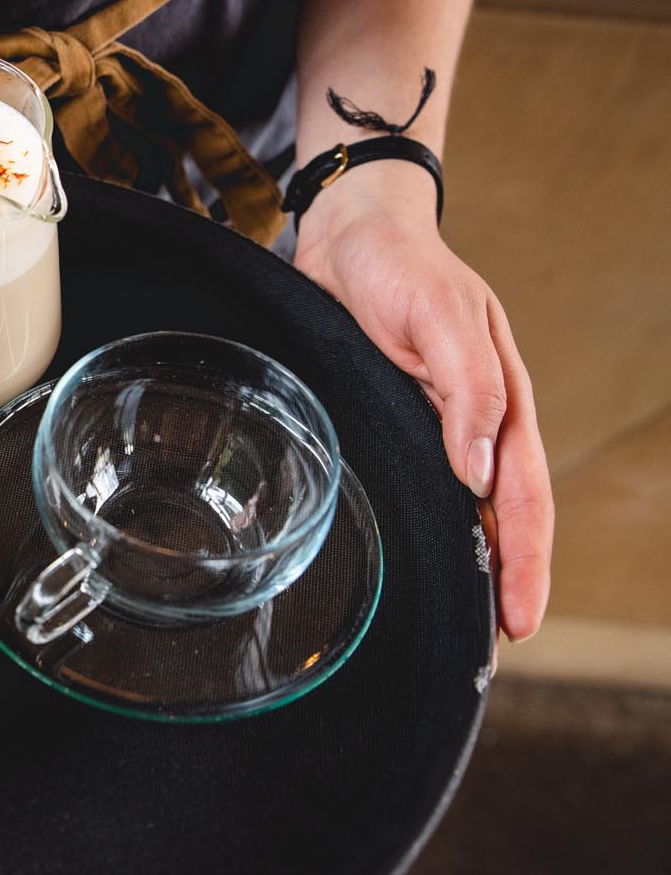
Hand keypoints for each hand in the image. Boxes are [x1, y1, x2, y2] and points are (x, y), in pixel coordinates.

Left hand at [294, 161, 552, 640]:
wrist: (350, 229)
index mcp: (500, 398)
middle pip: (505, 514)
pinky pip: (425, 482)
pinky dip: (434, 524)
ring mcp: (439, 420)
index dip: (524, 561)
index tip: (519, 621)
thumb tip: (481, 470)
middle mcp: (477, 418)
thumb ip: (465, 387)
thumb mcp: (438, 316)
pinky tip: (426, 554)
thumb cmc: (398, 265)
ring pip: (467, 506)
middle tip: (500, 646)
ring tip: (468, 620)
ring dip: (473, 561)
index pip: (523, 497)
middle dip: (508, 579)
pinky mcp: (398, 416)